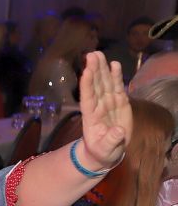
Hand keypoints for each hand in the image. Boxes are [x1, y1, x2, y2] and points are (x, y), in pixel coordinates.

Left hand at [79, 51, 131, 169]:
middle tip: (92, 54)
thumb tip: (118, 131)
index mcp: (91, 116)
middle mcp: (98, 106)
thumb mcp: (105, 150)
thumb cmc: (102, 151)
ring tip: (98, 54)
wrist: (107, 152)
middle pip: (95, 85)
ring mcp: (108, 103)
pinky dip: (116, 76)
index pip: (88, 98)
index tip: (86, 71)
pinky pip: (117, 87)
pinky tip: (114, 64)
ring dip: (102, 69)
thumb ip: (111, 140)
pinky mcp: (119, 103)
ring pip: (104, 83)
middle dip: (93, 70)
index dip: (87, 85)